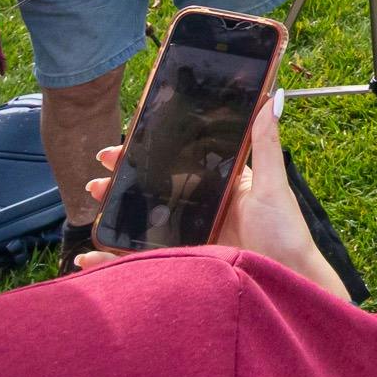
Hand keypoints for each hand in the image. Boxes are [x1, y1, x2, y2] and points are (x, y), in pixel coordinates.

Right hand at [77, 106, 350, 301]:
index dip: (146, 155)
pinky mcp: (182, 264)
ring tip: (91, 208)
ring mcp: (188, 237)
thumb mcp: (272, 184)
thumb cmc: (285, 232)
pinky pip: (141, 260)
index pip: (174, 164)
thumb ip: (266, 144)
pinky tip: (88, 259)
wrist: (287, 280)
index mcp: (219, 185)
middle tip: (97, 179)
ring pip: (140, 222)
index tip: (118, 148)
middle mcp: (200, 209)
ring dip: (111, 216)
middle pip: (150, 192)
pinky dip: (111, 260)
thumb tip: (271, 97)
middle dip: (119, 184)